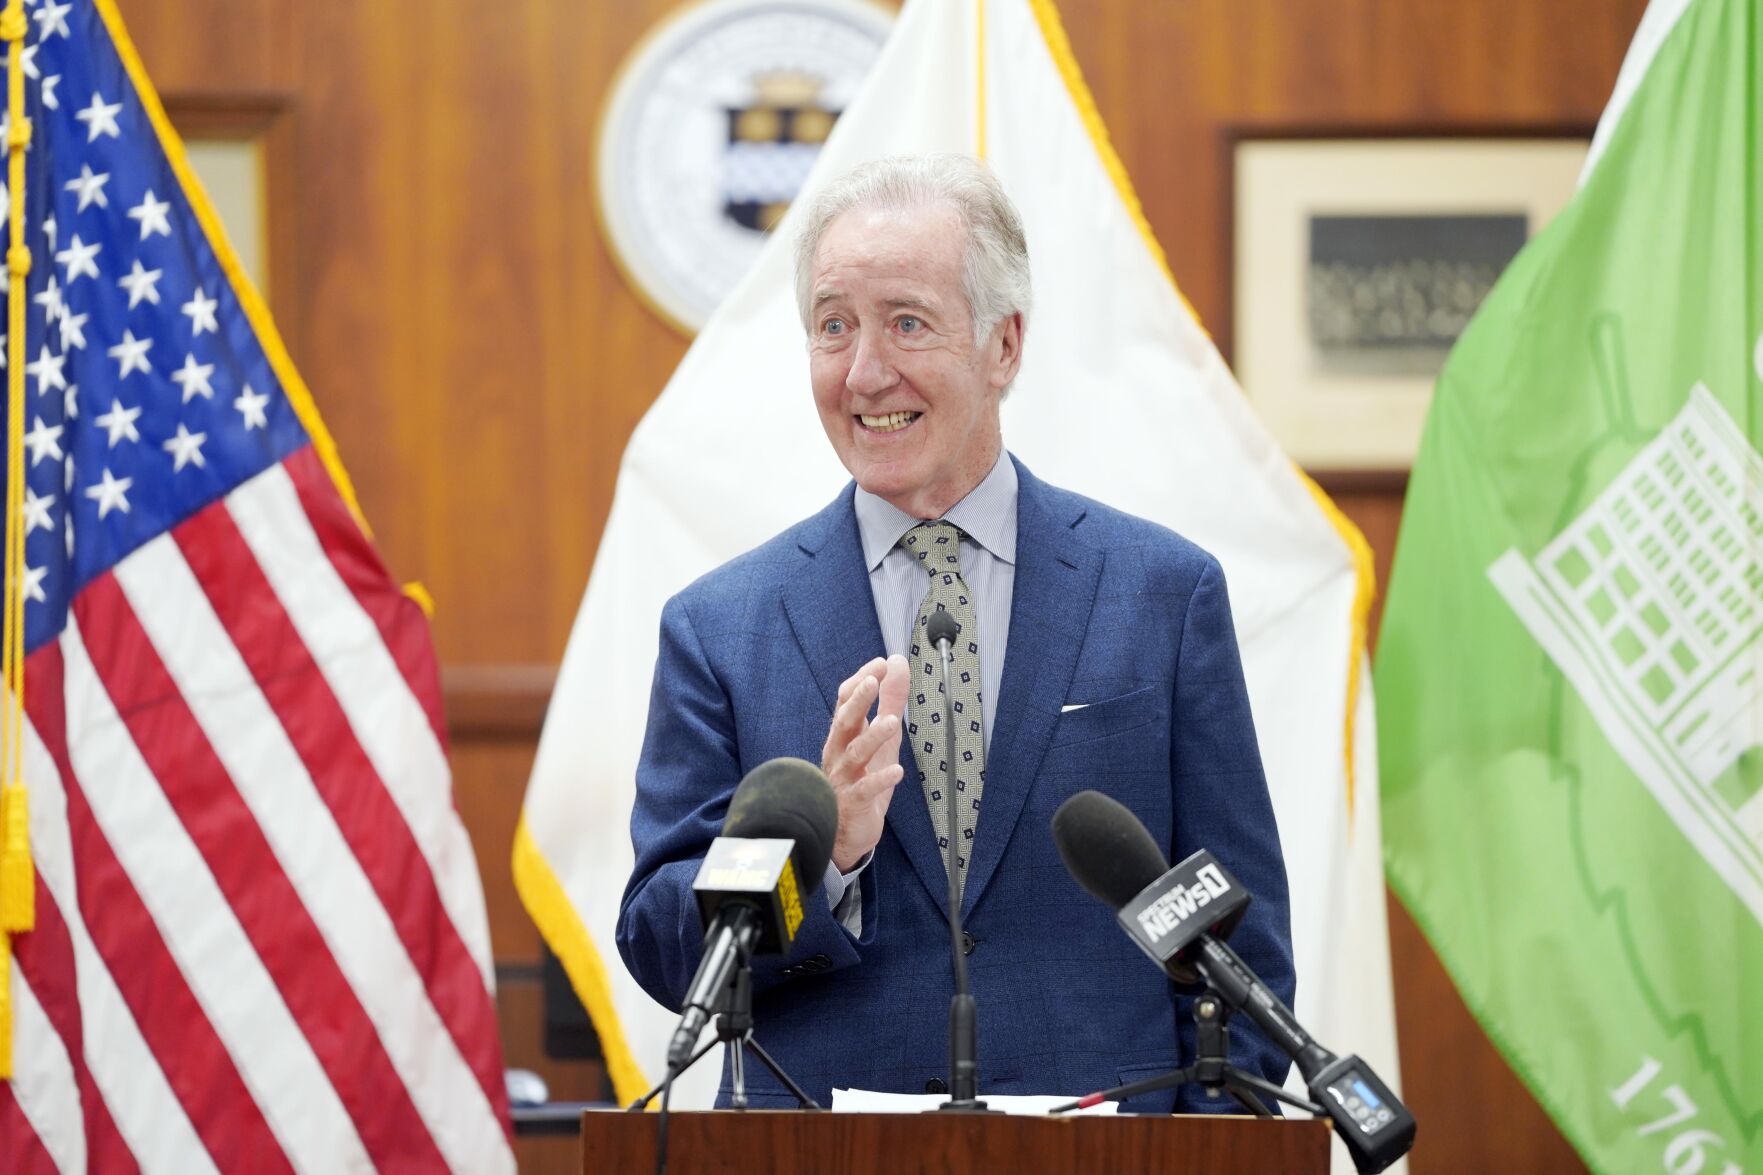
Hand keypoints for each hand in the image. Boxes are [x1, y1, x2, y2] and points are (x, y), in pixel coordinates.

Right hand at [822, 654, 908, 871]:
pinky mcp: (854, 803)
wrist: (847, 832)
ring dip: (873, 736)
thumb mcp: (881, 736)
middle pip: (845, 722)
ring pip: (855, 754)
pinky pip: (864, 790)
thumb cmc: (862, 778)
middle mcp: (840, 753)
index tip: (880, 664)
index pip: (846, 701)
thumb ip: (889, 700)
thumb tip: (896, 663)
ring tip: (892, 722)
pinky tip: (896, 771)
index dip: (861, 681)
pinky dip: (880, 780)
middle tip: (872, 680)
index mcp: (844, 734)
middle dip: (858, 700)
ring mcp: (844, 778)